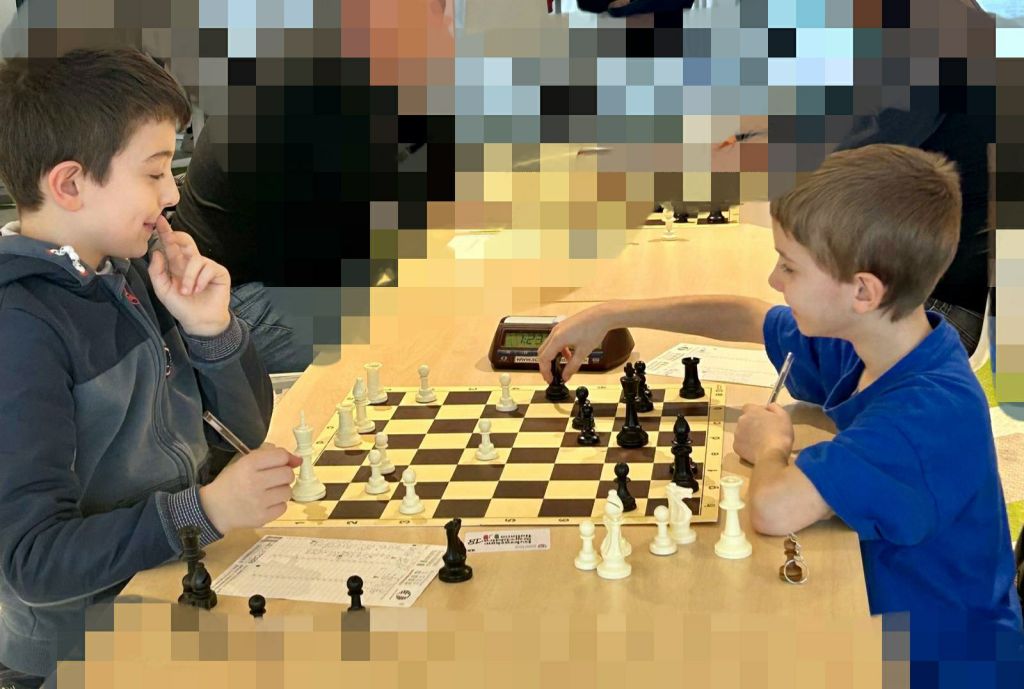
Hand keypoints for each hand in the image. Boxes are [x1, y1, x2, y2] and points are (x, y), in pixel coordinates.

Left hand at [148, 215, 230, 336]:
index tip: (158, 221)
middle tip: (171, 238)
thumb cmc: (182, 307)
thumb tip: (157, 252)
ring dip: (189, 277)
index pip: (171, 246)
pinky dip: (200, 280)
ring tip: (187, 291)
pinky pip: (208, 268)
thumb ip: (157, 272)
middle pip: (186, 241)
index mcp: (177, 266)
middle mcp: (191, 263)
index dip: (165, 233)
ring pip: (195, 259)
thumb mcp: (162, 290)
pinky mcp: (219, 272)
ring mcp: (206, 267)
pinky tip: (198, 290)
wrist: (199, 321)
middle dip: (178, 238)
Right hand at [198, 444, 300, 533]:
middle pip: (288, 474)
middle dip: (284, 475)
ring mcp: (259, 502)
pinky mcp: (262, 518)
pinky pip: (283, 507)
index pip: (281, 456)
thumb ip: (269, 456)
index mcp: (248, 465)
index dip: (287, 459)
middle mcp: (254, 482)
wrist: (214, 509)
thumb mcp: (244, 462)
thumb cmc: (231, 482)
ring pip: (288, 492)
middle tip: (274, 479)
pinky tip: (266, 503)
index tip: (285, 463)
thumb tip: (298, 459)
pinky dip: (277, 504)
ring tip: (269, 492)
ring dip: (282, 490)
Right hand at [536, 304, 614, 382]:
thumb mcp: (583, 352)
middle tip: (552, 376)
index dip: (545, 371)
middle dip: (546, 365)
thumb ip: (572, 366)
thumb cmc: (594, 329)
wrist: (602, 315)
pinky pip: (555, 341)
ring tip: (562, 367)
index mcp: (558, 338)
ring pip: (548, 346)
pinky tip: (569, 356)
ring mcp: (559, 328)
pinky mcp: (563, 327)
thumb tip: (565, 376)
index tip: (550, 379)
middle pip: (542, 352)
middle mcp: (555, 332)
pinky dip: (559, 350)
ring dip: (553, 358)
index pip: (544, 358)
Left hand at [734, 403, 793, 463]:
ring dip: (749, 434)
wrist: (772, 455)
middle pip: (745, 419)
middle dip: (753, 423)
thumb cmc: (780, 433)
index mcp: (751, 411)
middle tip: (765, 431)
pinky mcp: (736, 447)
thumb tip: (768, 407)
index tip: (765, 418)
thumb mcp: (783, 416)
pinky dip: (747, 446)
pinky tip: (757, 450)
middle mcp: (741, 420)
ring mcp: (737, 434)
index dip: (757, 412)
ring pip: (742, 432)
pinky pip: (741, 444)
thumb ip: (774, 407)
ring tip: (761, 442)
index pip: (749, 407)